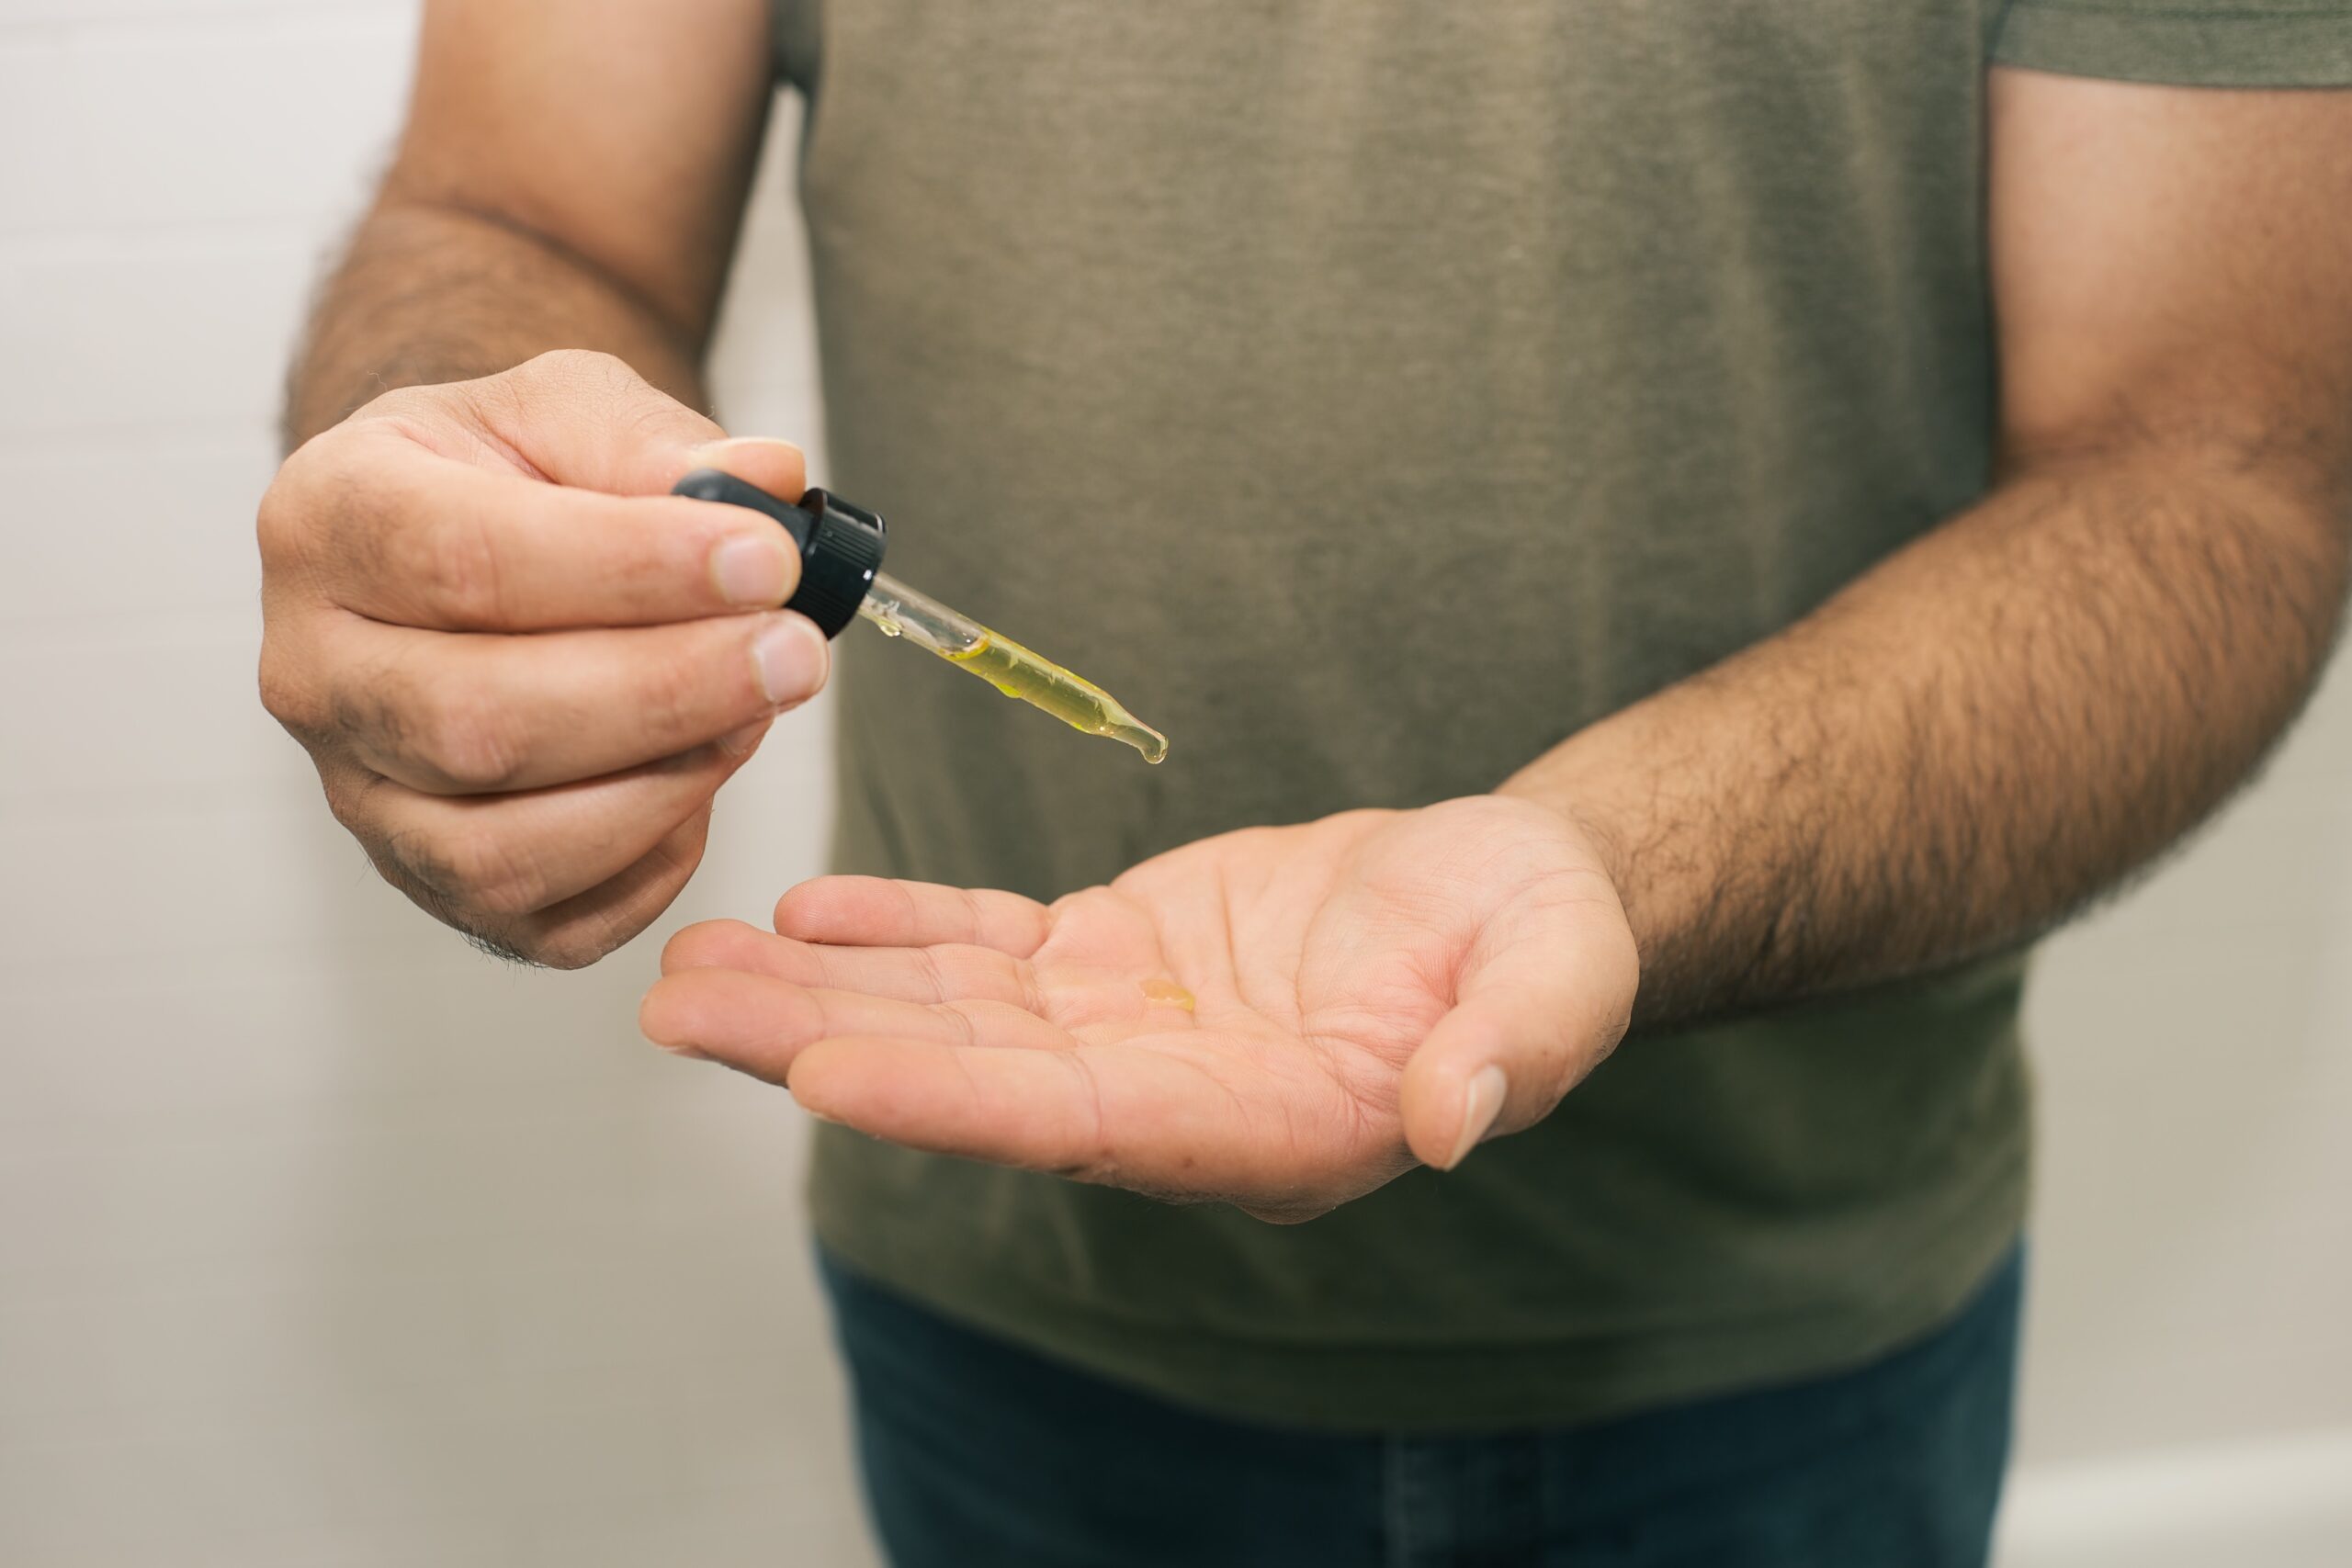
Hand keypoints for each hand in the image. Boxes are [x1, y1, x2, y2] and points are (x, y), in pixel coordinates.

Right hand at [258, 350, 826, 966]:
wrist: (458, 548)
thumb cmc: (511, 479)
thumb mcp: (565, 411)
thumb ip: (658, 444)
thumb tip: (768, 483)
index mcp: (328, 521)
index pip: (464, 559)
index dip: (631, 569)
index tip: (767, 560)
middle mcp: (314, 673)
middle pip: (479, 720)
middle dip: (665, 693)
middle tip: (794, 652)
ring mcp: (361, 796)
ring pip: (504, 848)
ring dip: (662, 788)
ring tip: (756, 710)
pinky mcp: (429, 885)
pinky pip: (548, 918)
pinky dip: (649, 862)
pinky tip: (702, 777)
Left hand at [642, 797, 1638, 1220]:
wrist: (1509, 895)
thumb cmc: (1543, 940)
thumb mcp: (1554, 981)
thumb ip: (1507, 1053)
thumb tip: (1453, 1120)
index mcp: (1273, 1128)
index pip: (1089, 1125)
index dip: (959, 1098)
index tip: (831, 1071)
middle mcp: (1177, 1100)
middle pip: (980, 1077)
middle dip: (830, 1044)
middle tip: (685, 1010)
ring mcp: (1136, 1032)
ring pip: (958, 1011)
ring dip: (825, 989)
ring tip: (694, 966)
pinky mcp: (1118, 960)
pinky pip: (991, 947)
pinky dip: (900, 928)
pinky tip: (810, 908)